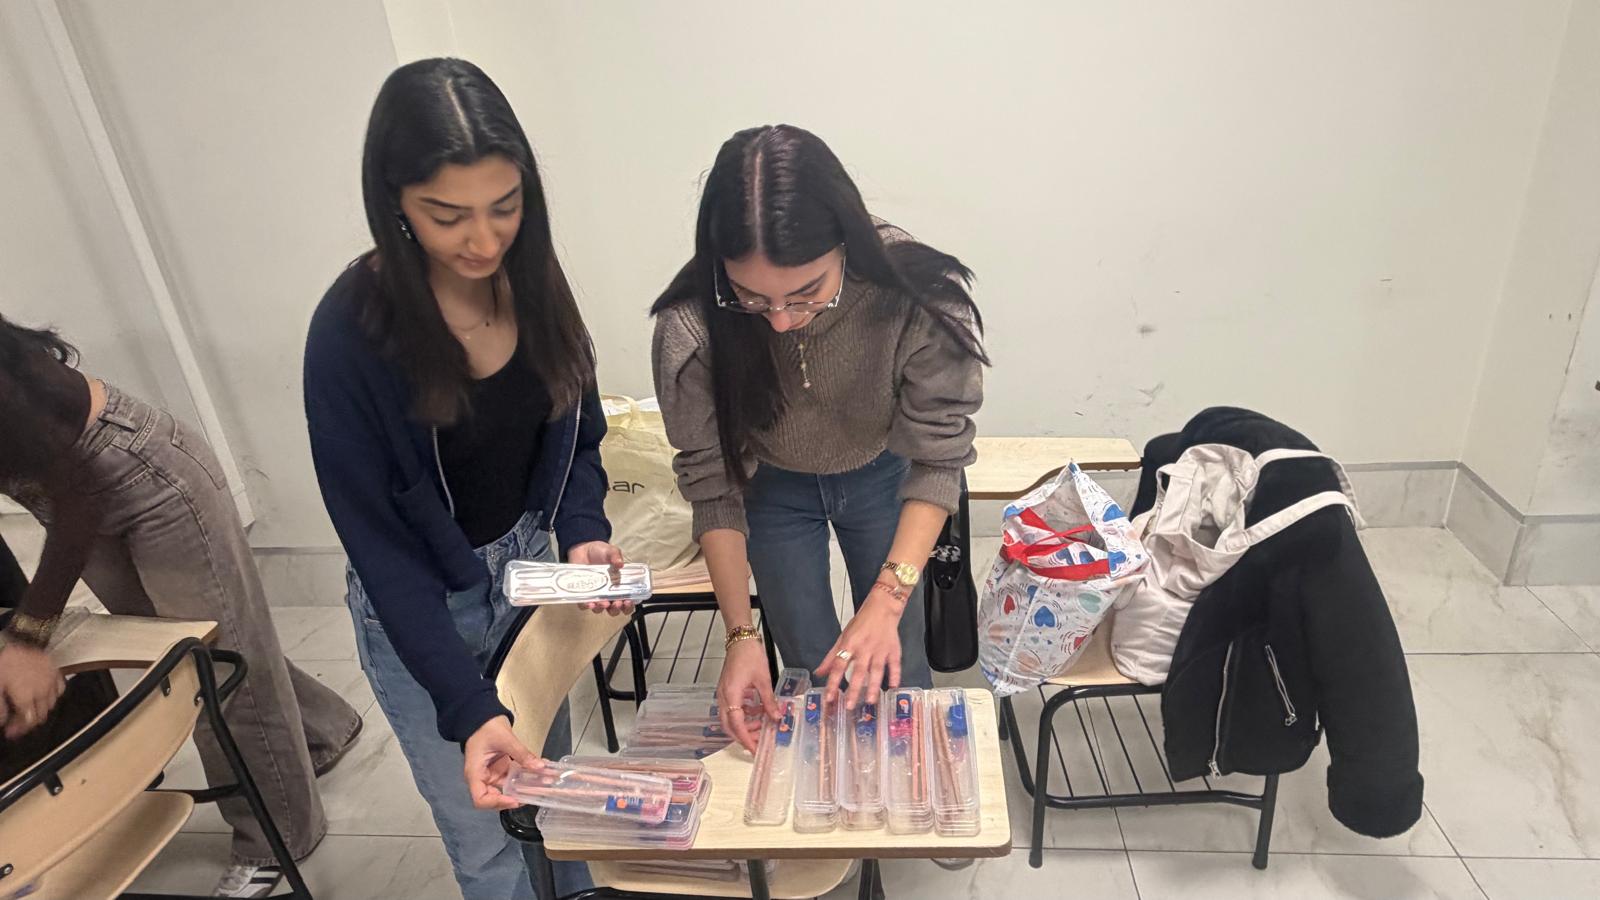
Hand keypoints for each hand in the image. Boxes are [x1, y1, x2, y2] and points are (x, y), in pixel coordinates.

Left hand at [0, 641, 65, 739]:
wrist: (22, 637)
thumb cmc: (7, 661)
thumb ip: (0, 707)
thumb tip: (2, 722)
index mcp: (27, 697)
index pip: (29, 721)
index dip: (19, 729)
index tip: (10, 732)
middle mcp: (43, 692)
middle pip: (41, 715)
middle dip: (28, 721)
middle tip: (16, 722)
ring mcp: (52, 681)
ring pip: (51, 704)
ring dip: (40, 709)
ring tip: (28, 707)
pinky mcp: (56, 672)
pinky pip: (60, 690)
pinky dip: (52, 695)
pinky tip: (43, 694)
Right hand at [463, 715, 542, 809]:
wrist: (483, 715)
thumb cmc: (486, 726)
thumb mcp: (505, 739)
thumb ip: (522, 754)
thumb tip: (540, 767)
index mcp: (475, 773)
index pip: (480, 799)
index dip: (497, 803)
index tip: (515, 800)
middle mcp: (483, 777)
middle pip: (495, 798)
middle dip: (516, 797)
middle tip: (534, 794)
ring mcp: (493, 773)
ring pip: (509, 787)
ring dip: (525, 787)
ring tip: (543, 784)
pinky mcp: (501, 768)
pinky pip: (514, 777)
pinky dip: (526, 776)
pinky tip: (541, 771)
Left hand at [566, 541, 632, 616]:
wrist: (583, 549)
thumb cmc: (600, 552)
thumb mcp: (611, 552)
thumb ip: (616, 556)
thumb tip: (620, 564)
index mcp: (618, 586)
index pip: (626, 601)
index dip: (629, 605)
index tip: (628, 602)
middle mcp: (607, 593)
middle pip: (614, 609)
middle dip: (616, 609)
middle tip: (617, 603)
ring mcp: (595, 594)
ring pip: (599, 609)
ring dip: (602, 608)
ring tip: (603, 603)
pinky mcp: (582, 594)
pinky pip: (584, 604)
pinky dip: (587, 606)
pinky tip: (589, 603)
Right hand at [717, 638, 778, 752]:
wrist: (740, 639)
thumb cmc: (750, 655)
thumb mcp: (764, 679)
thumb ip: (769, 701)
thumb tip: (777, 717)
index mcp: (731, 695)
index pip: (736, 724)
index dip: (746, 739)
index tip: (755, 749)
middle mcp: (724, 697)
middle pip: (729, 726)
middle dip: (744, 736)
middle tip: (759, 742)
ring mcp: (724, 694)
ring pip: (731, 718)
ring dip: (746, 724)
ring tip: (763, 724)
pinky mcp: (727, 690)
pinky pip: (733, 709)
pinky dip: (745, 714)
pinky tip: (758, 711)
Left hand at [815, 585, 904, 710]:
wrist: (882, 608)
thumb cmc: (860, 624)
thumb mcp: (843, 638)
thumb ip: (831, 657)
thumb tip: (818, 673)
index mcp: (850, 644)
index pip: (839, 666)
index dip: (833, 682)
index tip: (829, 697)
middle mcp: (864, 648)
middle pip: (858, 671)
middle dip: (854, 689)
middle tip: (850, 706)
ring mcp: (880, 649)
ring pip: (877, 670)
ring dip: (873, 686)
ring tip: (870, 701)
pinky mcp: (894, 650)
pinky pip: (895, 664)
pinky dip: (895, 675)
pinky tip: (893, 687)